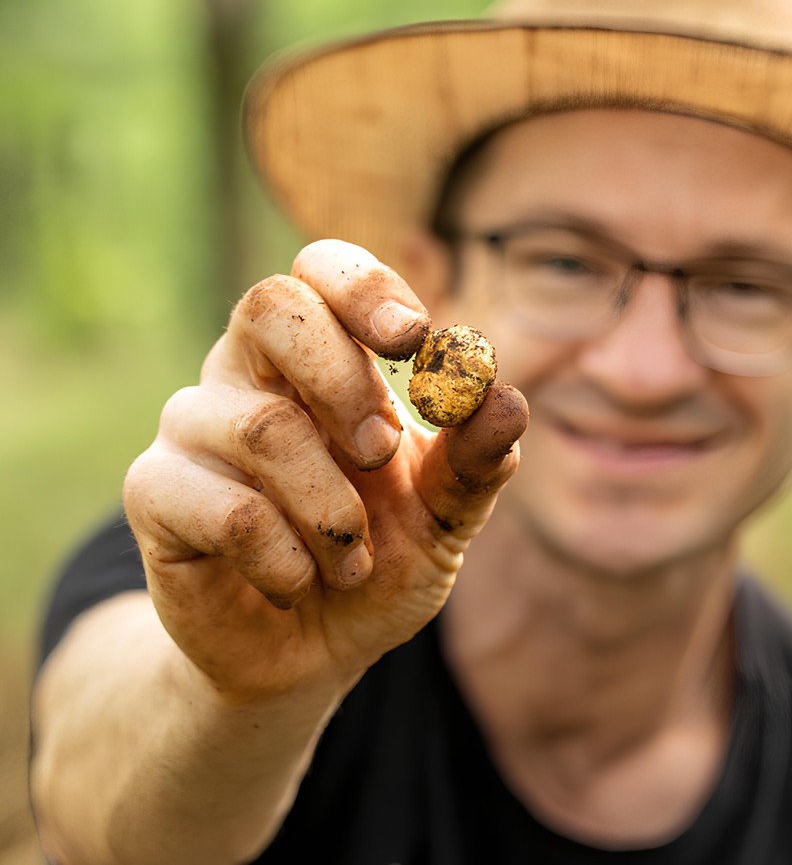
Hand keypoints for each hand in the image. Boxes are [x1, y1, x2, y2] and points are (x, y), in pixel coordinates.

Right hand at [123, 240, 526, 703]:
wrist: (309, 651)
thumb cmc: (377, 558)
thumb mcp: (444, 514)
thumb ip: (475, 459)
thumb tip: (506, 398)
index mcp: (317, 355)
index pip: (320, 269)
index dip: (366, 287)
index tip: (416, 340)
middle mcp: (246, 372)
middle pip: (272, 306)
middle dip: (344, 378)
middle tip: (383, 451)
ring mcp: (193, 426)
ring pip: (264, 427)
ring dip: (334, 510)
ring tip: (351, 559)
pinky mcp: (156, 492)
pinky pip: (231, 510)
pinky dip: (289, 559)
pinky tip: (298, 582)